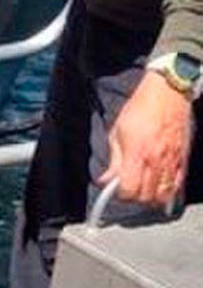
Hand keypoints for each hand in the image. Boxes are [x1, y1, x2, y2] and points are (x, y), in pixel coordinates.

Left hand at [101, 71, 192, 208]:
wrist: (167, 90)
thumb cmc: (141, 107)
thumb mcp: (118, 132)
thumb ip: (113, 160)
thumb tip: (105, 180)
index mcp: (137, 154)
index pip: (129, 190)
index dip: (121, 194)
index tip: (117, 188)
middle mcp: (155, 160)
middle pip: (145, 197)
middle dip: (135, 197)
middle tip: (131, 187)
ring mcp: (171, 159)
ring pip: (163, 194)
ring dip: (152, 196)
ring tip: (145, 188)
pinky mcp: (182, 156)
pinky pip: (177, 184)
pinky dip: (168, 190)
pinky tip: (160, 185)